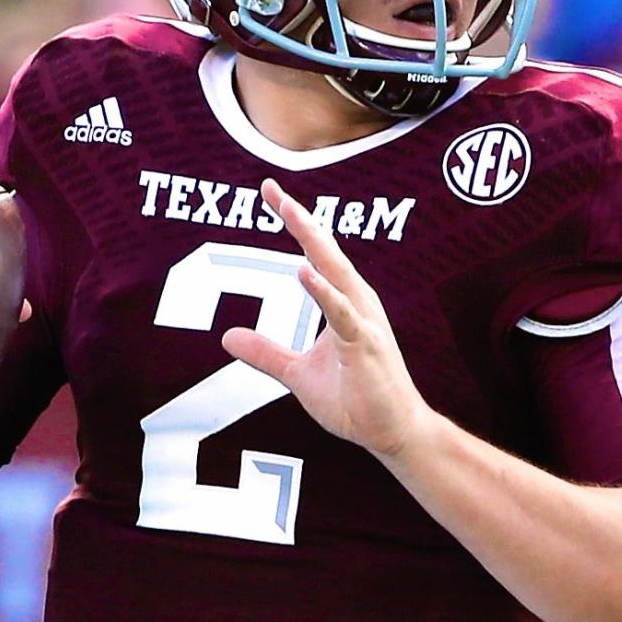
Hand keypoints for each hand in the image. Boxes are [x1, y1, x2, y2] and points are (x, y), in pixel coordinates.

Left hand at [221, 179, 434, 461]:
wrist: (393, 434)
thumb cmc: (357, 401)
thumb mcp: (298, 375)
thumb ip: (266, 353)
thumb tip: (227, 337)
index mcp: (343, 303)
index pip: (317, 254)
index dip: (296, 222)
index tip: (270, 192)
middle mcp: (357, 303)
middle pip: (326, 251)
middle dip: (300, 218)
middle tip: (271, 188)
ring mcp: (363, 322)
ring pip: (336, 272)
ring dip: (313, 241)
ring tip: (289, 211)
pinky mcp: (365, 345)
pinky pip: (342, 313)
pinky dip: (323, 291)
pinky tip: (304, 271)